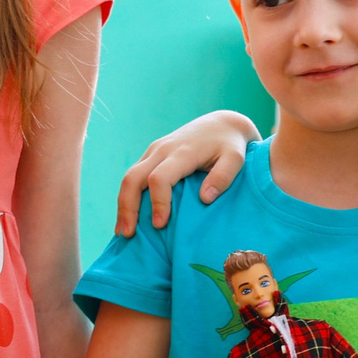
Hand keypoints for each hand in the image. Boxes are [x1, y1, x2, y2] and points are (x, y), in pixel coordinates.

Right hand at [113, 111, 259, 234]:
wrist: (220, 123)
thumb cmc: (230, 145)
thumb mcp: (236, 159)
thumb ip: (223, 177)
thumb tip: (205, 199)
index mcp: (182, 152)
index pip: (159, 178)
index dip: (157, 202)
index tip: (160, 225)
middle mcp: (162, 150)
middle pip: (133, 178)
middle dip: (128, 207)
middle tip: (128, 234)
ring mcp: (153, 151)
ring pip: (128, 178)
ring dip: (122, 206)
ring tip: (122, 232)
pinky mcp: (151, 156)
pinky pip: (132, 176)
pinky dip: (127, 198)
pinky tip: (127, 218)